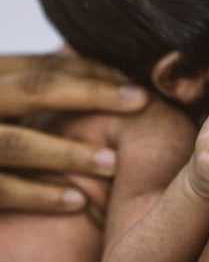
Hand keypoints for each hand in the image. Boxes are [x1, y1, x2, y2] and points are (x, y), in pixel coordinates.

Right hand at [0, 53, 148, 211]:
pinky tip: (77, 202)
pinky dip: (40, 196)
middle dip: (93, 94)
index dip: (91, 71)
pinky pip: (1, 190)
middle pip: (35, 90)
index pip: (42, 66)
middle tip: (141, 101)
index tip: (134, 80)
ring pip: (18, 143)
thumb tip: (75, 60)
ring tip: (113, 163)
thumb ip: (23, 84)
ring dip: (70, 153)